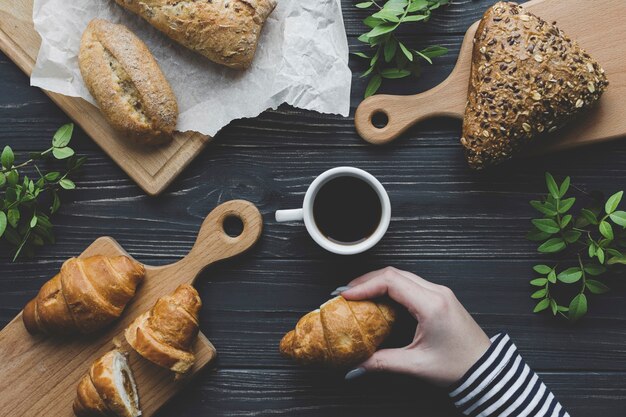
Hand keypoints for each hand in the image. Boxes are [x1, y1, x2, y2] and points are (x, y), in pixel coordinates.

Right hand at [338, 267, 490, 385]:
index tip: (345, 295)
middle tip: (345, 293)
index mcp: (432, 304)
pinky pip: (410, 284)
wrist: (487, 371)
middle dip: (366, 280)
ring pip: (402, 276)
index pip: (391, 281)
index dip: (365, 285)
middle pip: (394, 273)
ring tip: (357, 295)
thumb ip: (382, 363)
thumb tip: (356, 366)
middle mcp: (437, 292)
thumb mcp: (416, 366)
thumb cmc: (460, 367)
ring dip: (378, 282)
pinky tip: (378, 299)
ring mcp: (440, 293)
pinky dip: (390, 287)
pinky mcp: (440, 298)